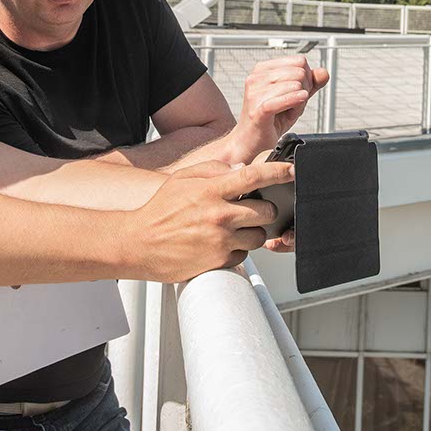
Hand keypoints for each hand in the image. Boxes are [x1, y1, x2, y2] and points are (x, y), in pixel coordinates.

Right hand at [126, 160, 294, 282]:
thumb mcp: (182, 180)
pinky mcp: (219, 261)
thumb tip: (238, 169)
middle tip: (253, 209)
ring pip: (259, 236)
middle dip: (265, 209)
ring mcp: (221, 240)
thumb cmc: (159, 212)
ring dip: (253, 231)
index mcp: (211, 191)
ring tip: (233, 228)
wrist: (138, 244)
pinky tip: (220, 244)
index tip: (292, 171)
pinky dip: (238, 249)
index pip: (254, 177)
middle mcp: (219, 215)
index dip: (278, 172)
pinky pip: (244, 254)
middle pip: (266, 211)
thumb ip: (212, 170)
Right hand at [227, 55, 329, 162]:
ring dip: (298, 103)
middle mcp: (257, 78)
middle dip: (304, 90)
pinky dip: (295, 101)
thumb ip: (310, 84)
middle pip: (299, 72)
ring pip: (295, 86)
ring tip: (287, 112)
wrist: (250, 142)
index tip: (299, 92)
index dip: (307, 78)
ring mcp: (255, 93)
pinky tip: (297, 106)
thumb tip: (323, 72)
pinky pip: (283, 99)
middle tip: (293, 105)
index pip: (299, 61)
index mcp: (263, 70)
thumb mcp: (294, 99)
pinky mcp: (258, 109)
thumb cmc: (269, 120)